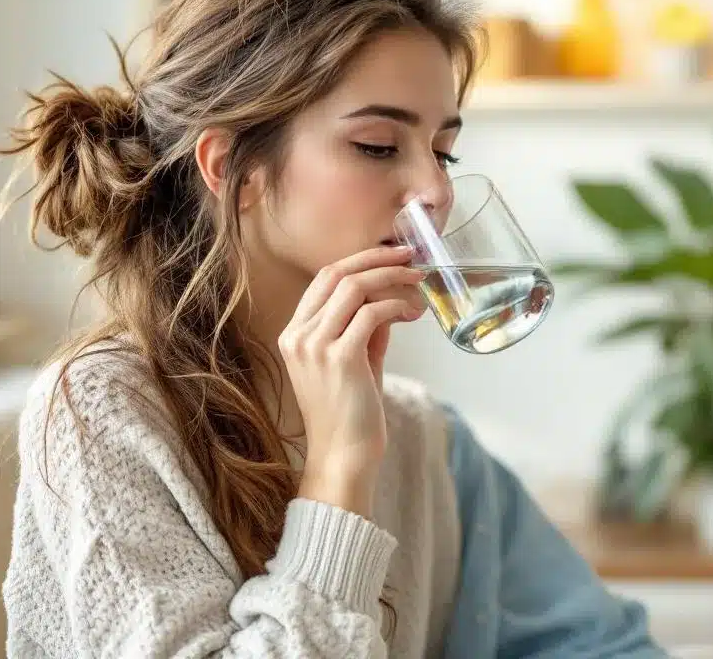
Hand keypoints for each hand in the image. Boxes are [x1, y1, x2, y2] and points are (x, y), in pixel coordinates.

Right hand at [278, 246, 426, 515]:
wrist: (343, 457)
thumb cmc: (350, 414)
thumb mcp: (356, 361)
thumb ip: (366, 329)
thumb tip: (390, 299)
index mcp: (294, 334)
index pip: (324, 279)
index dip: (360, 260)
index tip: (392, 255)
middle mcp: (298, 336)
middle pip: (336, 274)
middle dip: (377, 259)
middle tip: (411, 257)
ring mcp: (315, 346)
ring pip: (355, 288)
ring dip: (392, 278)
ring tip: (418, 281)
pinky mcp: (339, 358)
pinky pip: (372, 314)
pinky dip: (397, 306)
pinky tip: (413, 313)